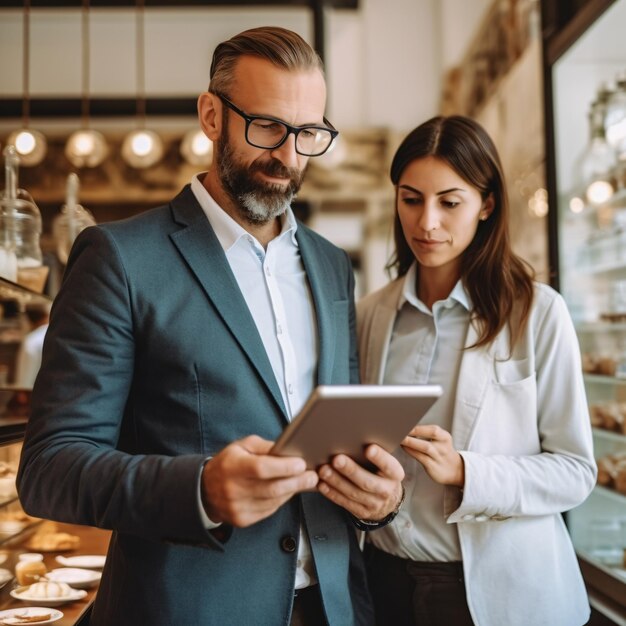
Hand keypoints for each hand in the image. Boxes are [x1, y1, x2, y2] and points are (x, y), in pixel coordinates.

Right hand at [201, 435, 318, 526]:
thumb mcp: (242, 446)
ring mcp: (237, 507)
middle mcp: (233, 489)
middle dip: (297, 482)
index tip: (301, 464)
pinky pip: (269, 510)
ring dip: (292, 491)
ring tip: (304, 482)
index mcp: (232, 466)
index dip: (283, 467)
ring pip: (273, 501)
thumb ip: (264, 447)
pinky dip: (281, 500)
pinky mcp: (242, 520)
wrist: (205, 490)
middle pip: (272, 488)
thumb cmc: (228, 464)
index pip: (261, 468)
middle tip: (312, 476)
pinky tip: (288, 491)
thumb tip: (288, 450)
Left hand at [317, 445, 404, 520]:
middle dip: (351, 470)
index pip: (389, 466)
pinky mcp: (362, 512)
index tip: (369, 448)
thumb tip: (355, 436)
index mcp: (395, 475)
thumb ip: (375, 454)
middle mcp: (387, 490)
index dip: (380, 458)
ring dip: (336, 481)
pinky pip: (345, 503)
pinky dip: (332, 493)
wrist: (387, 501)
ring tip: (324, 470)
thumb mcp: (385, 464)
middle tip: (337, 459)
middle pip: (367, 481)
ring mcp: (374, 504)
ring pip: (353, 493)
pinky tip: (322, 483)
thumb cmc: (381, 472)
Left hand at [401, 424, 463, 486]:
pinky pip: (421, 457)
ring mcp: (439, 457)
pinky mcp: (433, 467)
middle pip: (432, 434)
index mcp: (445, 437)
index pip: (433, 428)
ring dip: (411, 441)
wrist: (453, 470)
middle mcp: (444, 446)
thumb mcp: (438, 440)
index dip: (418, 426)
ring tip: (399, 437)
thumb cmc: (440, 451)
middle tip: (399, 428)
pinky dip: (411, 451)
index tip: (404, 423)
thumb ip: (425, 433)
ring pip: (426, 447)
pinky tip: (403, 446)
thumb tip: (405, 424)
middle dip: (415, 430)